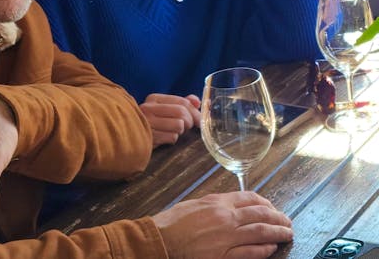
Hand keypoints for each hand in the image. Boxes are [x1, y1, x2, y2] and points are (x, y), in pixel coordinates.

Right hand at [140, 93, 200, 147]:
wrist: (129, 138)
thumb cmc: (151, 123)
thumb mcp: (164, 110)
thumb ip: (181, 103)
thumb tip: (198, 101)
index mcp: (154, 99)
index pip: (182, 101)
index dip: (195, 111)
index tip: (200, 120)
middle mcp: (149, 108)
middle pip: (182, 112)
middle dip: (190, 122)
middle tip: (188, 128)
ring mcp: (148, 122)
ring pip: (179, 125)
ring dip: (180, 132)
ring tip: (173, 132)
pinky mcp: (148, 137)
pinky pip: (172, 137)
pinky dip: (172, 139)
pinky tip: (165, 138)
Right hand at [154, 190, 292, 258]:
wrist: (162, 239)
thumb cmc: (174, 222)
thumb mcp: (197, 204)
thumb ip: (216, 204)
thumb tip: (231, 206)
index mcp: (219, 201)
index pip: (250, 198)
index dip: (265, 203)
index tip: (272, 208)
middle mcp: (226, 217)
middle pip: (259, 214)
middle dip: (277, 217)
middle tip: (288, 221)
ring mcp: (226, 237)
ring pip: (259, 232)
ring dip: (276, 232)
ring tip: (287, 233)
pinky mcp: (223, 256)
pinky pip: (249, 252)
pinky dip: (263, 250)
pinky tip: (271, 248)